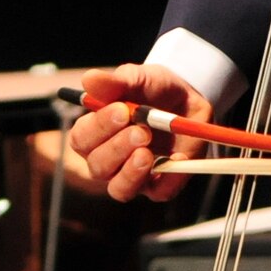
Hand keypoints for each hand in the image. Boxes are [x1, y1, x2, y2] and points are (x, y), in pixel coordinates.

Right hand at [66, 63, 213, 202]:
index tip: (122, 110)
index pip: (81, 139)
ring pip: (119, 189)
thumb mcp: (138, 78)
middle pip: (98, 167)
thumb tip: (88, 79)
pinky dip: (168, 177)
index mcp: (96, 133)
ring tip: (147, 152)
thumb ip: (115, 82)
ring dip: (131, 172)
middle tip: (141, 131)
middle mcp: (110, 159)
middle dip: (117, 149)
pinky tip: (177, 158)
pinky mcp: (160, 186)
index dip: (98, 128)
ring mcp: (134, 176)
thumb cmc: (154, 89)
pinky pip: (159, 192)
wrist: (189, 100)